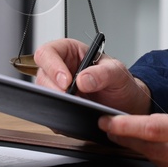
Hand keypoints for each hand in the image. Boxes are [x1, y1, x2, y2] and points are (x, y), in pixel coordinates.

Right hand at [32, 38, 151, 114]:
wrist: (125, 104)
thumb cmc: (120, 82)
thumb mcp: (118, 72)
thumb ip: (103, 73)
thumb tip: (83, 79)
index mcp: (70, 51)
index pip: (48, 52)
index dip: (53, 66)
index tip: (67, 82)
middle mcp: (60, 68)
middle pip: (42, 75)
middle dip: (54, 88)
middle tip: (70, 98)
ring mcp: (57, 88)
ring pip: (43, 93)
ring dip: (57, 101)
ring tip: (76, 106)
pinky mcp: (58, 105)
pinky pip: (50, 111)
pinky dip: (59, 115)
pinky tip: (73, 115)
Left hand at [101, 99, 167, 166]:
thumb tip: (164, 119)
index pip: (154, 129)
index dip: (126, 127)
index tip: (108, 122)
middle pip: (151, 149)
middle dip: (128, 138)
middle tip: (111, 128)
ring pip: (160, 163)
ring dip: (146, 150)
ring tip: (135, 137)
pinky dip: (166, 162)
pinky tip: (165, 152)